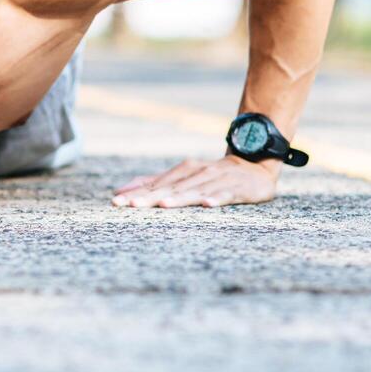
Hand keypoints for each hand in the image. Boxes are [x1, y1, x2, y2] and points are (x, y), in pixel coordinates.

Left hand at [111, 154, 277, 207]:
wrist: (255, 166)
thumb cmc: (213, 176)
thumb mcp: (183, 177)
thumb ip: (154, 183)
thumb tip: (119, 192)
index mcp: (183, 171)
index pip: (156, 184)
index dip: (136, 193)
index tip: (116, 202)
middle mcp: (198, 173)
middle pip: (171, 188)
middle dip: (150, 197)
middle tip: (131, 206)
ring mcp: (218, 179)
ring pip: (196, 190)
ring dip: (180, 198)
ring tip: (164, 205)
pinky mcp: (238, 188)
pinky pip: (226, 194)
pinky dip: (217, 198)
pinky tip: (207, 204)